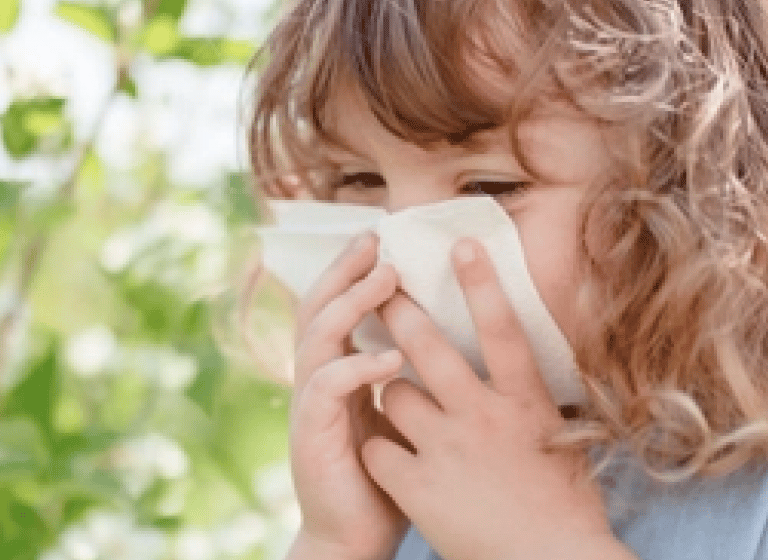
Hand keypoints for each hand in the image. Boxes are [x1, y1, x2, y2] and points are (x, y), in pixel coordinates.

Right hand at [287, 233, 409, 559]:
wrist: (356, 539)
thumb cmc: (389, 477)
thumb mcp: (404, 415)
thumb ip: (414, 376)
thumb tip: (458, 334)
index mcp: (338, 371)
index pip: (338, 306)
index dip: (353, 271)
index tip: (384, 238)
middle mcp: (317, 380)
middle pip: (318, 307)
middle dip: (345, 270)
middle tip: (375, 238)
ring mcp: (309, 406)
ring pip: (317, 337)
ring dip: (350, 303)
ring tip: (384, 279)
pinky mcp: (311, 435)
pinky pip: (326, 388)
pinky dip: (356, 367)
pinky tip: (388, 358)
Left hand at [361, 240, 622, 559]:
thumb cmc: (567, 508)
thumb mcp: (562, 441)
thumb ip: (533, 401)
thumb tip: (523, 367)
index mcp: (526, 403)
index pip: (502, 328)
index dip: (482, 282)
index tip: (460, 244)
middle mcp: (483, 417)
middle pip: (428, 346)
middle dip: (398, 309)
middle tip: (381, 287)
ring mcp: (447, 451)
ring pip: (394, 394)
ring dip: (392, 392)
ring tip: (400, 402)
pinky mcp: (418, 488)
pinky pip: (377, 447)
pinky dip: (378, 448)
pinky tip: (389, 457)